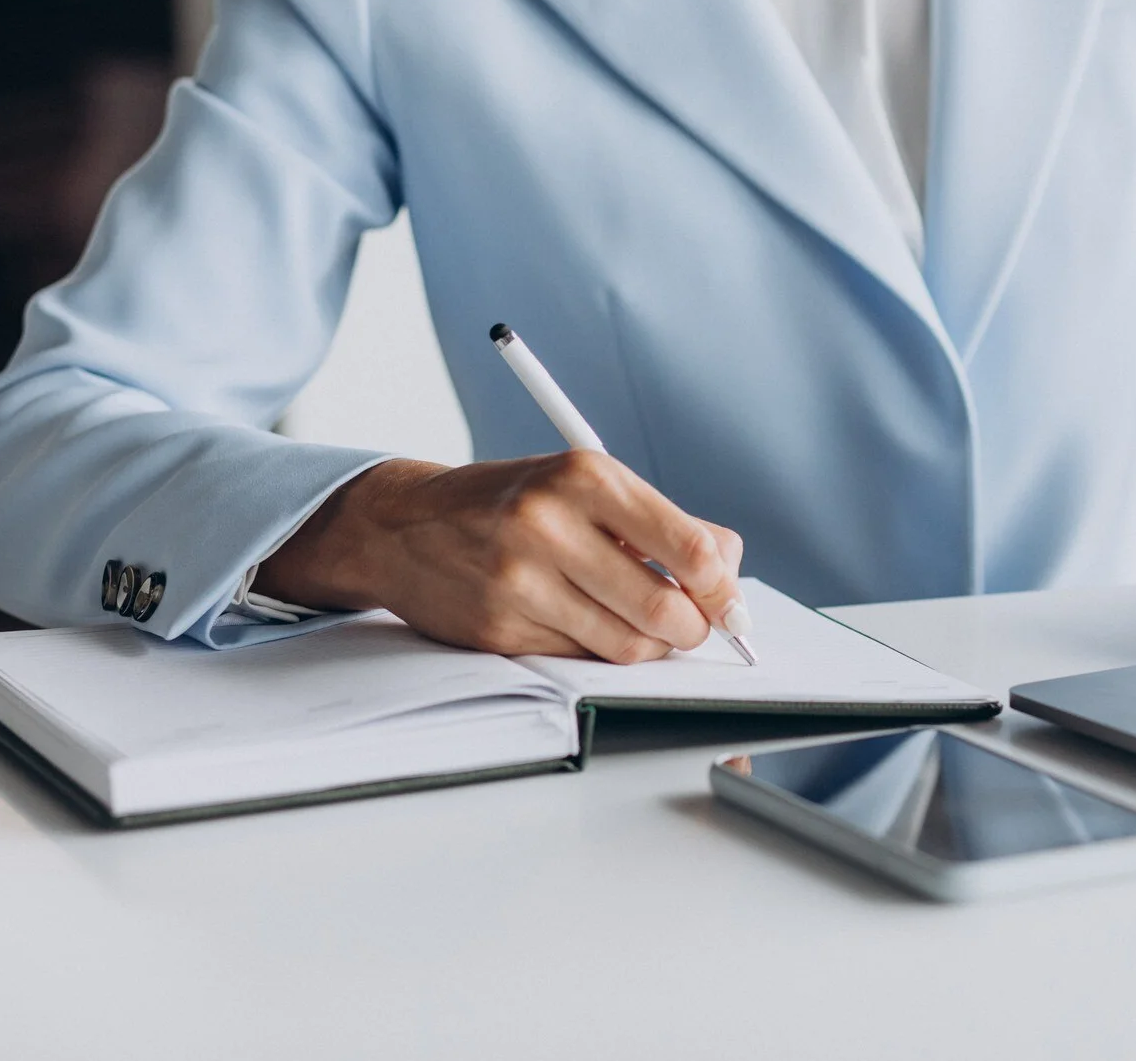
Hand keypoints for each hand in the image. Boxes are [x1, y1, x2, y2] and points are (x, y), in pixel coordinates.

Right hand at [257, 453, 745, 662]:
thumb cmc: (514, 501)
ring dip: (651, 645)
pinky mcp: (500, 629)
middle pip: (664, 608)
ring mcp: (520, 582)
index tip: (730, 602)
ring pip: (627, 645)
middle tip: (692, 623)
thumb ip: (664, 523)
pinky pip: (581, 658)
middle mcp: (550, 525)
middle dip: (693, 627)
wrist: (405, 523)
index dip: (723, 587)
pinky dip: (599, 650)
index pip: (689, 548)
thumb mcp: (588, 485)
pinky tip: (587, 623)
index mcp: (585, 477)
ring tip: (643, 624)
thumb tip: (730, 568)